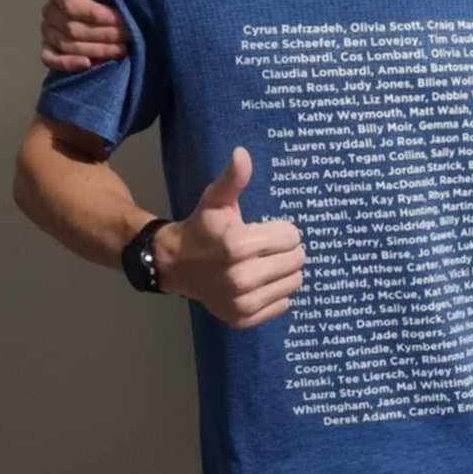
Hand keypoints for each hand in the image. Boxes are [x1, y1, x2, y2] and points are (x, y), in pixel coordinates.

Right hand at [40, 0, 130, 72]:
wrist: (109, 1)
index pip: (71, 4)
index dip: (95, 13)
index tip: (120, 18)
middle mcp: (49, 11)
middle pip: (73, 28)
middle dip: (104, 34)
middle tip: (129, 35)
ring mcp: (48, 32)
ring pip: (68, 45)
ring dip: (97, 49)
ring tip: (122, 49)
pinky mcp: (49, 50)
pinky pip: (51, 59)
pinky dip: (68, 63)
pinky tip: (88, 63)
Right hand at [154, 149, 304, 328]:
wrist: (175, 265)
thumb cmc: (202, 229)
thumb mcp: (215, 201)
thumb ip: (233, 179)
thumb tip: (242, 154)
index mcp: (238, 245)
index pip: (292, 237)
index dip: (282, 230)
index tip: (266, 230)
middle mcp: (241, 278)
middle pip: (297, 260)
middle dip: (287, 250)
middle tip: (267, 248)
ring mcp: (242, 302)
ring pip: (294, 283)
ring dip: (285, 272)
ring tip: (265, 264)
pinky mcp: (242, 319)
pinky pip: (284, 304)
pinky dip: (277, 293)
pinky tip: (260, 284)